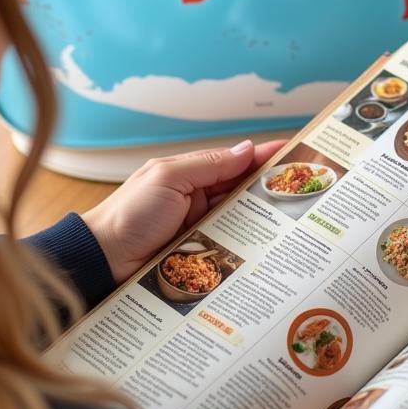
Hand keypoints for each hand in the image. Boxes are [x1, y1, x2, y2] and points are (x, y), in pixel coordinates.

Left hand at [83, 139, 285, 283]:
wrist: (103, 258)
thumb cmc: (129, 214)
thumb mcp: (169, 178)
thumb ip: (208, 164)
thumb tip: (246, 149)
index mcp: (191, 175)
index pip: (235, 163)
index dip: (264, 158)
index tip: (294, 153)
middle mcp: (198, 200)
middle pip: (243, 193)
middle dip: (270, 191)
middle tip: (304, 190)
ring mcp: (200, 228)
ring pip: (241, 221)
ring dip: (263, 220)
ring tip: (295, 219)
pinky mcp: (199, 254)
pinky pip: (229, 247)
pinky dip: (247, 246)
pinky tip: (268, 248)